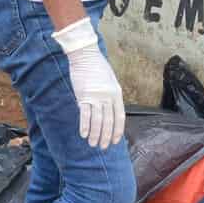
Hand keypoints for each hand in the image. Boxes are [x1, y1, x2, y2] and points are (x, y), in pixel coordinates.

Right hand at [51, 17, 124, 148]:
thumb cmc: (98, 68)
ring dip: (95, 135)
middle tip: (103, 147)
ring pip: (97, 121)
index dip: (117, 130)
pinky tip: (84, 135)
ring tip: (93, 144)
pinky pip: (85, 114)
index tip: (115, 141)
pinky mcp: (83, 95)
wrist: (85, 55)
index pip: (120, 117)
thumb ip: (112, 96)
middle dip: (106, 136)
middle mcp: (108, 97)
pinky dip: (85, 126)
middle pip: (109, 121)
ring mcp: (96, 96)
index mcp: (117, 93)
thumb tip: (110, 111)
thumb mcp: (111, 81)